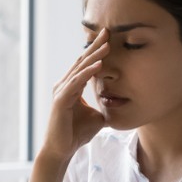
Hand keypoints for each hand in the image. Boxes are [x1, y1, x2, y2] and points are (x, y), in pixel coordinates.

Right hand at [41, 28, 109, 160]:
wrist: (62, 150)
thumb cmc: (77, 134)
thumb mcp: (97, 117)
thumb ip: (104, 108)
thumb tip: (120, 107)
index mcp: (71, 86)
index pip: (85, 64)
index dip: (96, 50)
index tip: (109, 38)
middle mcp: (64, 85)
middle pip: (82, 61)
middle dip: (95, 46)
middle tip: (107, 30)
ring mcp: (61, 92)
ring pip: (80, 69)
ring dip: (94, 56)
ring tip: (107, 45)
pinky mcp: (61, 101)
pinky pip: (76, 83)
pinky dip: (88, 73)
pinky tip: (99, 65)